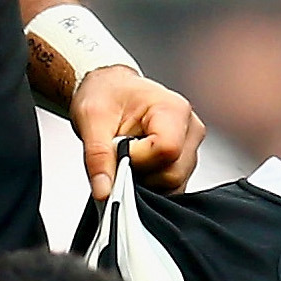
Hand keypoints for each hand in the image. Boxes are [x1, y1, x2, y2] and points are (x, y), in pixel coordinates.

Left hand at [72, 66, 204, 199]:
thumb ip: (98, 157)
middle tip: (119, 151)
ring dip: (144, 178)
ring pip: (173, 183)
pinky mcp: (185, 161)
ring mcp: (190, 146)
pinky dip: (150, 182)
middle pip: (173, 173)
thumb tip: (104, 192)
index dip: (138, 159)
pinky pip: (171, 186)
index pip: (167, 150)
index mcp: (173, 109)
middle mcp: (189, 127)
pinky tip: (138, 163)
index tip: (118, 149)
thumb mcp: (91, 119)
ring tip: (128, 153)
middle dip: (140, 172)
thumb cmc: (105, 95)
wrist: (109, 89)